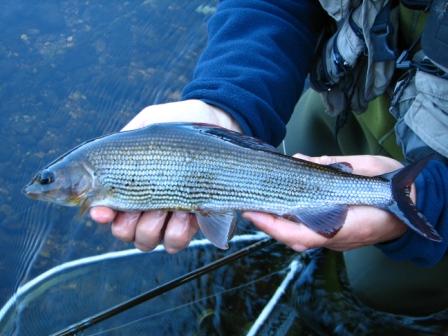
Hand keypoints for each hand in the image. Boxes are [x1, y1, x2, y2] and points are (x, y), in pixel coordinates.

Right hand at [90, 99, 240, 252]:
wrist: (219, 122)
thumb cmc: (182, 121)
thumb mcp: (151, 120)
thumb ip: (128, 134)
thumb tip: (113, 151)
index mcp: (130, 183)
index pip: (106, 208)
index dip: (101, 214)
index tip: (102, 211)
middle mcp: (144, 206)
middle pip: (124, 232)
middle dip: (130, 223)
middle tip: (146, 205)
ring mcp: (167, 219)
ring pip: (146, 241)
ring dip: (154, 227)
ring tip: (171, 207)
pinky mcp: (191, 225)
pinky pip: (175, 243)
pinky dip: (178, 232)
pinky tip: (188, 213)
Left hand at [244, 154, 412, 251]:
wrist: (410, 204)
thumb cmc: (391, 187)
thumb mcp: (365, 169)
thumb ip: (332, 166)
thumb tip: (301, 160)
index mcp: (346, 225)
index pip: (302, 233)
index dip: (275, 226)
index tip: (254, 213)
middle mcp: (337, 238)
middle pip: (294, 238)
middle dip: (270, 224)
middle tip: (249, 206)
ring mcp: (336, 240)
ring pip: (299, 238)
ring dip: (278, 224)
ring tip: (258, 207)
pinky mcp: (335, 236)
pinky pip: (308, 233)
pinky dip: (291, 222)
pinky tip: (279, 209)